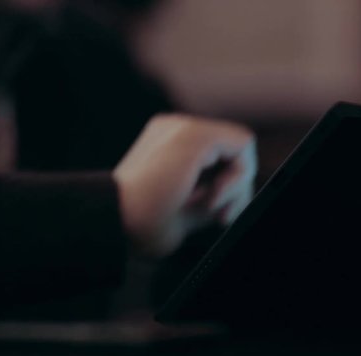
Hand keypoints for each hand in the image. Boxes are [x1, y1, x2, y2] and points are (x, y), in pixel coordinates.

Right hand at [113, 114, 256, 257]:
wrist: (117, 221)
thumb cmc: (144, 223)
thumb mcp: (189, 207)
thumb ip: (214, 192)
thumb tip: (243, 191)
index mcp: (168, 142)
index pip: (219, 155)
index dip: (228, 186)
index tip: (219, 215)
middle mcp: (175, 128)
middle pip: (232, 150)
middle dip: (237, 188)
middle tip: (221, 217)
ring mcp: (183, 127)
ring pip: (241, 147)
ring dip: (236, 185)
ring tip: (210, 207)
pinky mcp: (194, 135)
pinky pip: (243, 145)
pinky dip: (238, 177)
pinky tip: (213, 196)